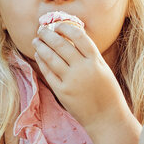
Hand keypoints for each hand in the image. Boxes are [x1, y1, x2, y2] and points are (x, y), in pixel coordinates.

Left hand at [32, 18, 129, 132]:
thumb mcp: (103, 70)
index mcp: (95, 61)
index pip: (78, 37)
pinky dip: (42, 61)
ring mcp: (71, 81)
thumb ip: (90, 55)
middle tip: (41, 30)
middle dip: (48, 34)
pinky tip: (39, 55)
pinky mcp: (62, 92)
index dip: (66, 27)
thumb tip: (73, 38)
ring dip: (41, 46)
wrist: (106, 119)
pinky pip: (48, 73)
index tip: (58, 24)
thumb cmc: (107, 93)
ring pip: (51, 57)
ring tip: (36, 40)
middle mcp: (83, 69)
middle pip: (61, 44)